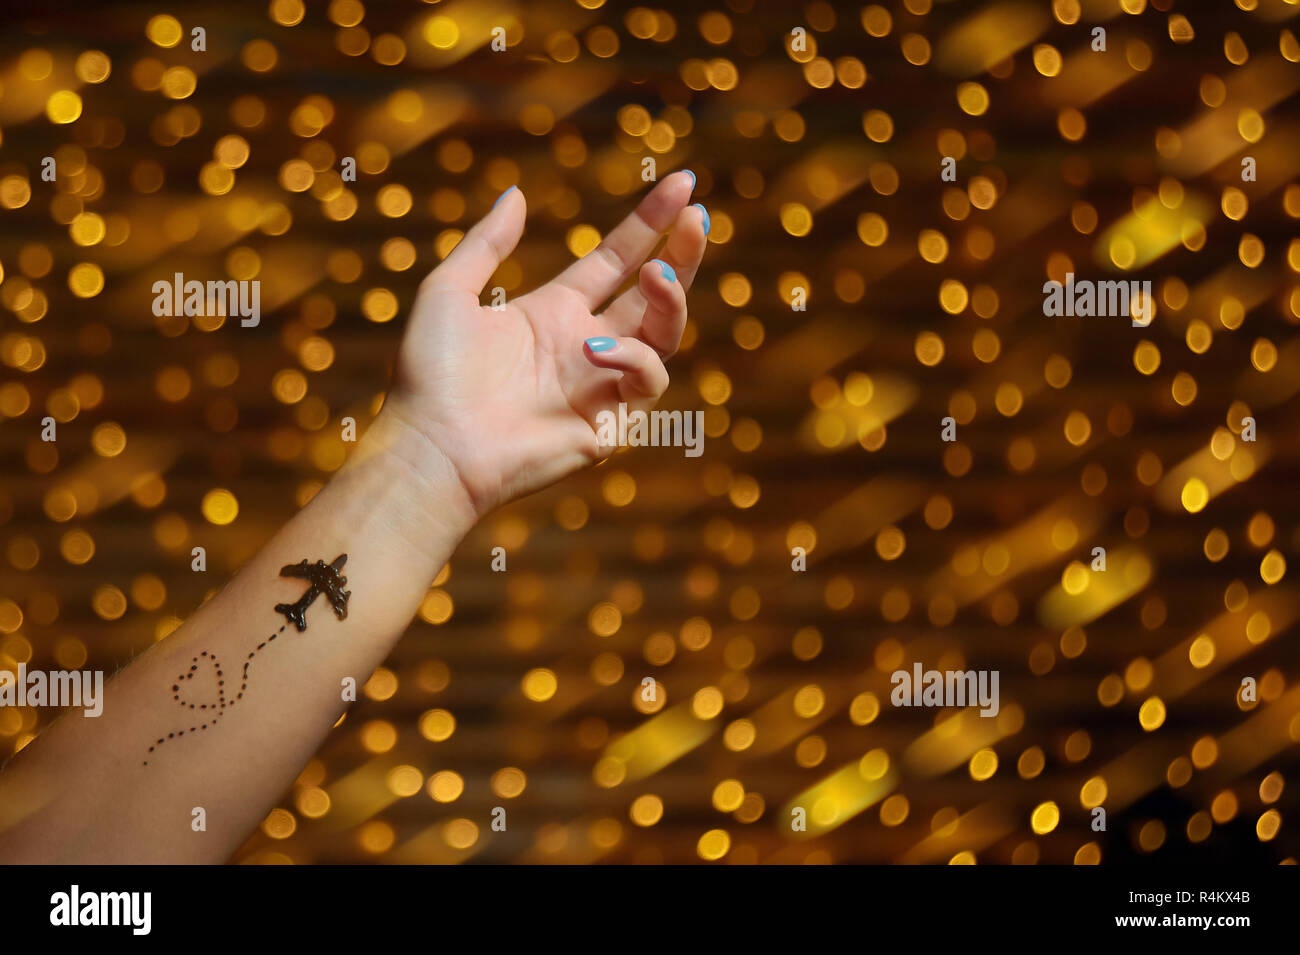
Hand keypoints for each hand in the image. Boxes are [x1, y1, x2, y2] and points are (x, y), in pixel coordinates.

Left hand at [380, 170, 707, 519]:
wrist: (431, 445)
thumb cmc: (430, 375)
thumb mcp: (449, 290)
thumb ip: (486, 242)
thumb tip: (517, 194)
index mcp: (555, 313)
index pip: (616, 259)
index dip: (649, 223)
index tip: (682, 184)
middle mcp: (586, 345)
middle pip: (654, 293)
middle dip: (682, 254)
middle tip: (699, 217)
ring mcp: (601, 386)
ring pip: (663, 335)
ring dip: (669, 300)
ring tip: (657, 273)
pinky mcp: (609, 424)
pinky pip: (646, 382)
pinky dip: (633, 358)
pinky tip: (595, 348)